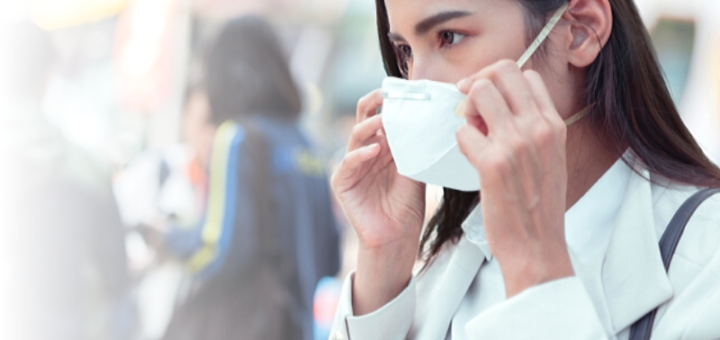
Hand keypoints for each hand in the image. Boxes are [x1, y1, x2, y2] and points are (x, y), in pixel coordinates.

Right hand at [331, 89, 425, 313]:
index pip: (383, 115)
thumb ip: (415, 147)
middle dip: (374, 103)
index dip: (392, 102)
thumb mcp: (416, 170)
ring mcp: (352, 166)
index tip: (407, 90)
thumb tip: (429, 119)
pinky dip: (359, 154)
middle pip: (365, 118)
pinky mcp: (342, 183)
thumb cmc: (407, 206)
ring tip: (385, 119)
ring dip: (370, 125)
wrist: (397, 238)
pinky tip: (374, 150)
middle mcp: (366, 151)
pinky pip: (347, 163)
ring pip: (356, 136)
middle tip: (387, 93)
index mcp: (383, 145)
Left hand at [456, 60, 573, 296]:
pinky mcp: (492, 163)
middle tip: (470, 107)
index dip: (500, 82)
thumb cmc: (538, 206)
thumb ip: (529, 129)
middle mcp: (538, 127)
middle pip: (502, 70)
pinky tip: (471, 160)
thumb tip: (491, 109)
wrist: (538, 246)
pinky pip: (463, 130)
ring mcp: (515, 143)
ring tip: (473, 134)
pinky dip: (461, 142)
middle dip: (478, 82)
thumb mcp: (549, 158)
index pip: (526, 74)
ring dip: (467, 109)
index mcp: (554, 125)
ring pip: (479, 91)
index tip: (490, 103)